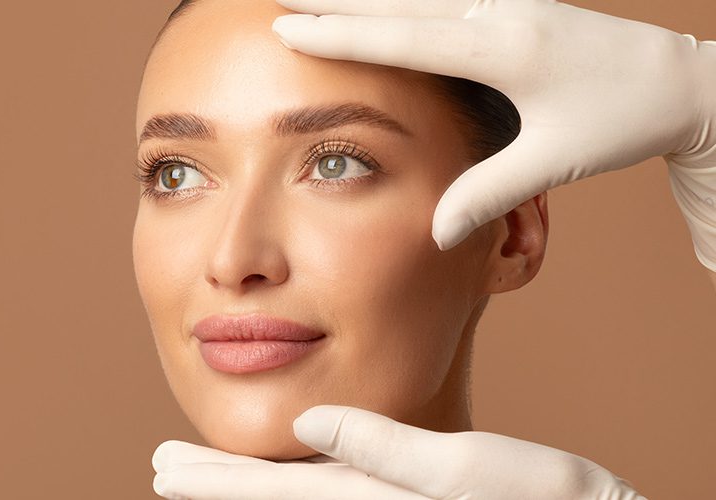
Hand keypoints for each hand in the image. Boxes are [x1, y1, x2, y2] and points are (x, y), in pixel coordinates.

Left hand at [153, 405, 643, 498]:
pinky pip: (335, 496)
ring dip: (245, 489)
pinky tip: (286, 474)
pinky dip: (293, 489)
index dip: (215, 479)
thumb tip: (307, 419)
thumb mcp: (469, 468)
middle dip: (215, 486)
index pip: (274, 491)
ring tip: (202, 477)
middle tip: (161, 471)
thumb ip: (384, 449)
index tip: (164, 466)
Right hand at [272, 0, 715, 270]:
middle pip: (398, 0)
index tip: (287, 24)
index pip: (402, 38)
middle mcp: (501, 11)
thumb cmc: (618, 120)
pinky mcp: (514, 0)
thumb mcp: (553, 161)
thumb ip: (487, 192)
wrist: (678, 82)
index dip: (339, 33)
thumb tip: (434, 234)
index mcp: (504, 49)